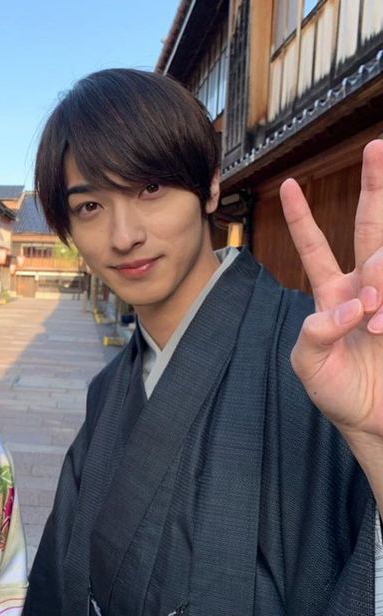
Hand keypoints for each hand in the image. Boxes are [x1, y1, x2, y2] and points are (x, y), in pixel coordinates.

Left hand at [280, 140, 382, 449]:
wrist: (372, 421)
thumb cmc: (336, 391)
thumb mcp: (309, 365)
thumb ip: (317, 333)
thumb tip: (352, 304)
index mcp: (332, 294)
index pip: (314, 247)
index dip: (301, 218)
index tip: (287, 187)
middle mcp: (366, 287)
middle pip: (370, 227)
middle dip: (375, 188)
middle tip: (376, 147)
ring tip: (377, 325)